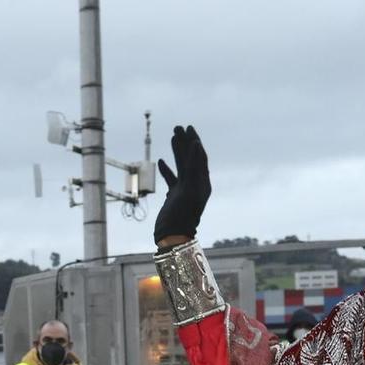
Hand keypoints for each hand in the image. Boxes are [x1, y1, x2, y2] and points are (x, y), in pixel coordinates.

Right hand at [153, 124, 211, 245]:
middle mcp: (196, 185)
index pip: (200, 156)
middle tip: (178, 127)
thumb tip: (196, 144)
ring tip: (172, 136)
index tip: (189, 128)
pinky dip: (167, 169)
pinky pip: (172, 179)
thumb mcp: (189, 189)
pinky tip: (161, 161)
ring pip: (181, 166)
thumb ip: (193, 167)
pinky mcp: (175, 197)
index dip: (194, 141)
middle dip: (185, 142)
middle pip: (191, 158)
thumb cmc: (181, 216)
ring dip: (177, 151)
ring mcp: (185, 190)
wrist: (172, 237)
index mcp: (202, 182)